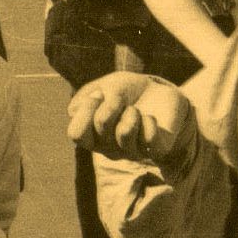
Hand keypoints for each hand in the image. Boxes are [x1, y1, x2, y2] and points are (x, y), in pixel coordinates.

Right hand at [68, 72, 193, 162]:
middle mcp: (109, 149)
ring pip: (124, 132)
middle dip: (112, 102)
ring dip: (131, 112)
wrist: (160, 92)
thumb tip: (78, 112)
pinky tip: (150, 117)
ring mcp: (133, 152)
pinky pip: (149, 139)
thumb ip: (88, 97)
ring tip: (136, 110)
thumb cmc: (127, 91)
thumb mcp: (106, 85)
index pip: (77, 134)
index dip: (86, 110)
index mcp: (92, 136)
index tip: (100, 93)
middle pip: (101, 125)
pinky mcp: (155, 150)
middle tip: (122, 99)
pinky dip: (149, 121)